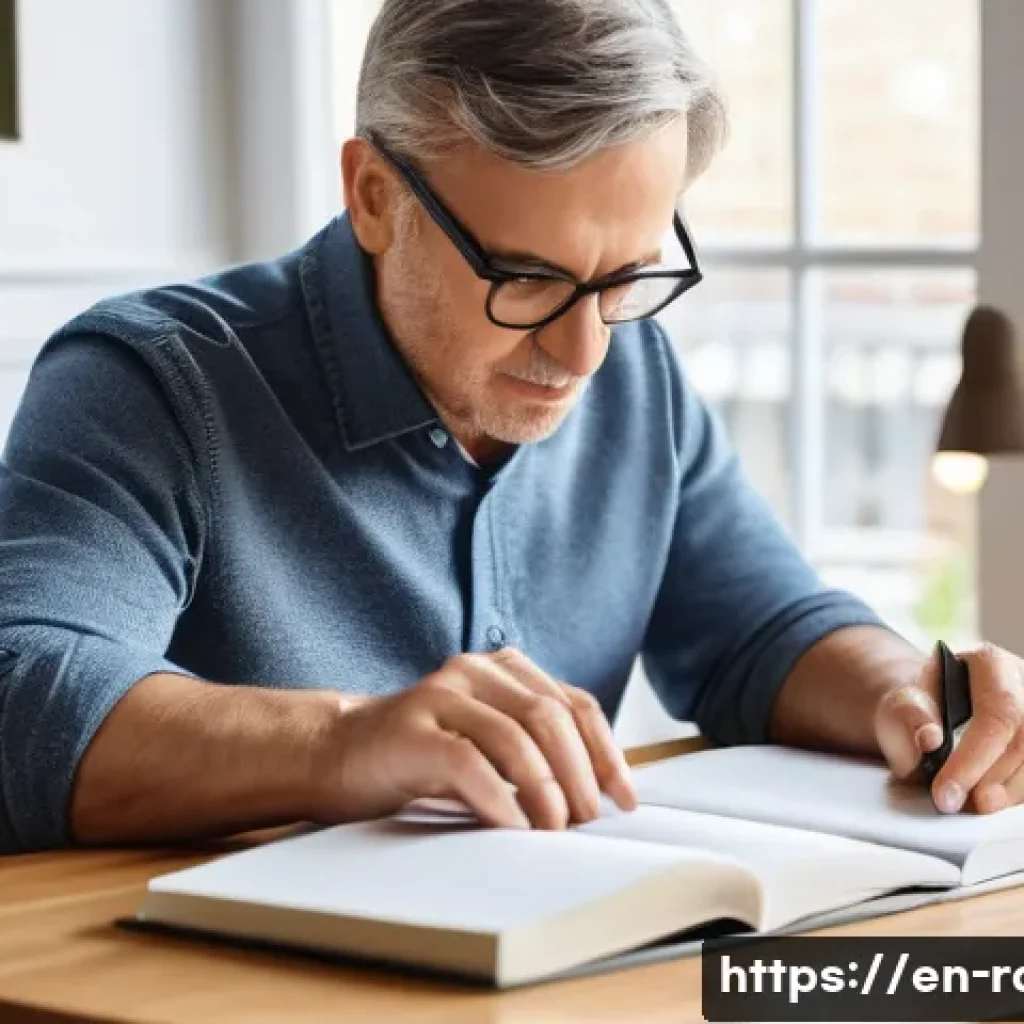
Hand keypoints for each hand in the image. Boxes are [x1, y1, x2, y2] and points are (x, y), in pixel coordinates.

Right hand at [312, 647, 637, 830]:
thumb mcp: (488, 744)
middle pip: (550, 717)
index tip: (625, 799)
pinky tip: (513, 827)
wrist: (338, 752)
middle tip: (585, 820)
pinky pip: (468, 761)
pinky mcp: (411, 729)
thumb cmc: (424, 756)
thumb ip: (534, 749)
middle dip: (580, 774)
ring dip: (545, 790)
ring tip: (554, 829)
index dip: (606, 752)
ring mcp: (440, 694)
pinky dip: (499, 798)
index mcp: (504, 668)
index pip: (575, 703)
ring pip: (515, 736)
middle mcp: (476, 670)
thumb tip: (598, 796)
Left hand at [875, 643, 1023, 813]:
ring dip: (1005, 793)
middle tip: (954, 804)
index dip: (973, 760)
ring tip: (969, 805)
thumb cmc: (918, 708)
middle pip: (1023, 741)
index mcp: (991, 662)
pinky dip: (1014, 794)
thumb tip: (930, 739)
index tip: (944, 793)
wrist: (931, 713)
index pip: (996, 713)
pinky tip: (989, 800)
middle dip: (989, 781)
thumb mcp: (899, 704)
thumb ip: (908, 717)